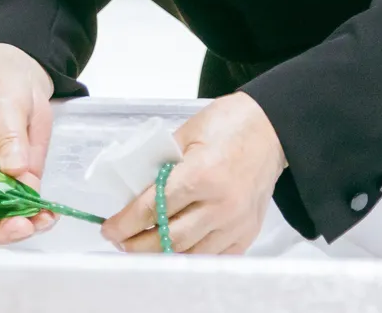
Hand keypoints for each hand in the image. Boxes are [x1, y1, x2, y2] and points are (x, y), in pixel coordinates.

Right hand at [0, 43, 56, 244]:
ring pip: (1, 218)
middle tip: (24, 226)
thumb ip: (9, 137)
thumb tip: (14, 171)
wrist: (21, 76)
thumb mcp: (4, 104)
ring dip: (21, 227)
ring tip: (44, 221)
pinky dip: (37, 216)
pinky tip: (50, 216)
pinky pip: (24, 206)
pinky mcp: (20, 179)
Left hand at [101, 92, 286, 255]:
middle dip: (138, 244)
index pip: (155, 208)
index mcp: (202, 175)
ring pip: (190, 252)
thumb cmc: (229, 124)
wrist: (273, 129)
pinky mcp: (247, 232)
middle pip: (170, 239)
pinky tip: (175, 248)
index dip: (126, 223)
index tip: (109, 229)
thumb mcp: (188, 133)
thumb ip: (162, 163)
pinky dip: (191, 256)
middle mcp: (221, 205)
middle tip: (121, 241)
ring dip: (161, 253)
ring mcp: (236, 222)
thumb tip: (135, 190)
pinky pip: (214, 256)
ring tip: (142, 246)